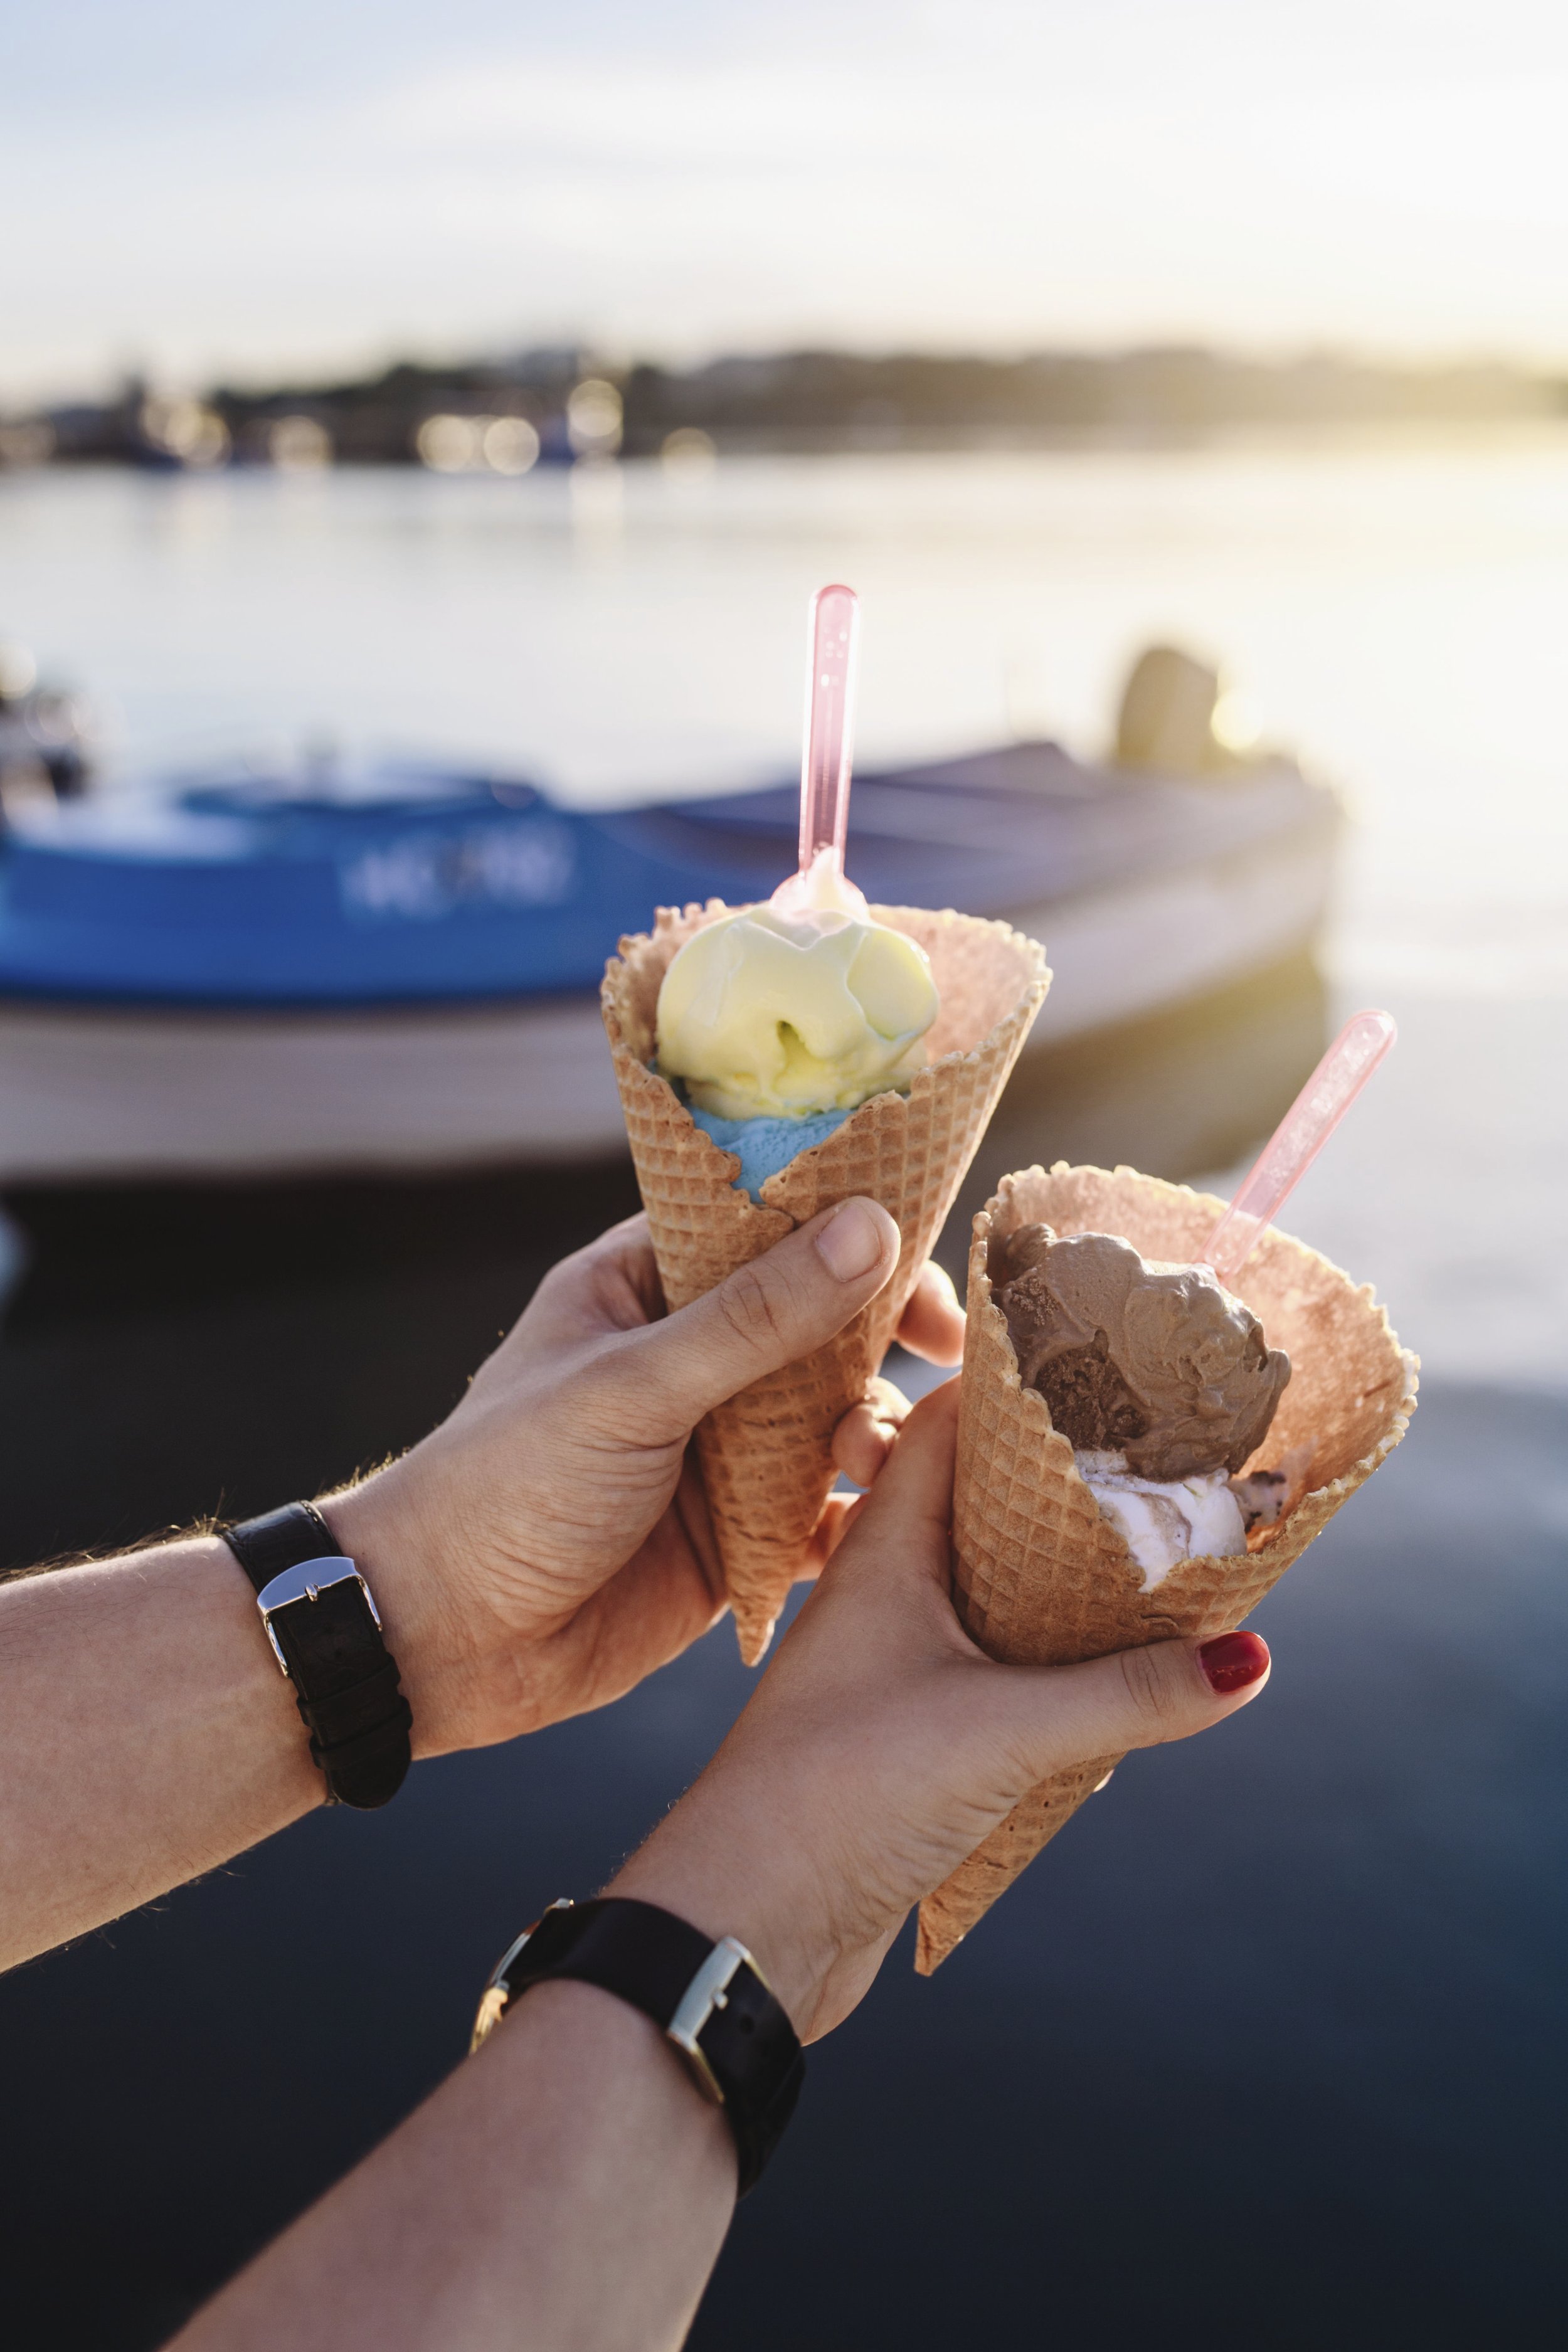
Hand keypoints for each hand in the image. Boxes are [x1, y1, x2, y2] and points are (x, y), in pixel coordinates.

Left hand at [324, 1201, 962, 1756]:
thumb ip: (757, 1317)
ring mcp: (716, 1452)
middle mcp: (689, 1361)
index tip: (923, 1257)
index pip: (764, 1225)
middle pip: (821, 1324)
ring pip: (835, 1419)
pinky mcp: (737, 1540)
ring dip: (873, 1434)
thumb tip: (872, 1226)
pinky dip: (868, 1517)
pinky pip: (829, 1516)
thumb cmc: (504, 1488)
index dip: (851, 1229)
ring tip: (868, 1463)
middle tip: (952, 1362)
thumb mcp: (632, 1388)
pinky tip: (895, 1525)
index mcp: (643, 1288)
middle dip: (886, 1341)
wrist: (441, 1646)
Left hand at [611, 1380, 1271, 2037]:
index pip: (953, 1425)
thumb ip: (1127, 1694)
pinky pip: (997, 1667)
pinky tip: (1119, 1670)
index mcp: (884, 1550)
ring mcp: (895, 1663)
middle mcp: (886, 1592)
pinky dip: (1055, 1658)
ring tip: (1167, 1554)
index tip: (1112, 1354)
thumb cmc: (833, 1798)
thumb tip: (1247, 1657)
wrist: (742, 1926)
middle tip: (1169, 1455)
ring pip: (995, 1591)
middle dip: (1070, 1483)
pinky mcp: (910, 1733)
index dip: (1024, 1382)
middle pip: (987, 1505)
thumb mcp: (999, 1733)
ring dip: (1067, 1577)